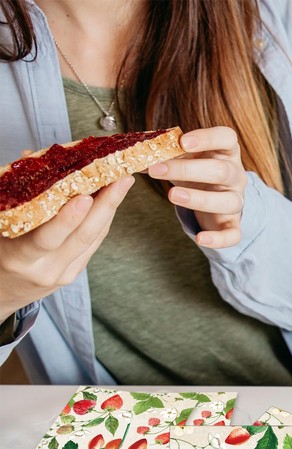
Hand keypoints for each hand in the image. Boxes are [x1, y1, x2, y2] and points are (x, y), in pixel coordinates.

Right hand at [0, 178, 133, 320]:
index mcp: (18, 258)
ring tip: (122, 183)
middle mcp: (45, 269)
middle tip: (120, 179)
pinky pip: (93, 244)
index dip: (68, 218)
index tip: (86, 194)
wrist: (1, 291)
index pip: (47, 238)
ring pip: (92, 239)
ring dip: (109, 209)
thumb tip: (33, 157)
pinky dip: (102, 221)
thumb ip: (14, 196)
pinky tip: (110, 201)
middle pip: (82, 236)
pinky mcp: (74, 273)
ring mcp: (63, 274)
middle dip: (105, 205)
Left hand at [148, 127, 246, 248]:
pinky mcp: (233, 224)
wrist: (211, 196)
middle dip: (188, 170)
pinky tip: (200, 239)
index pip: (226, 138)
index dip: (207, 138)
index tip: (182, 142)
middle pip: (221, 171)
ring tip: (172, 196)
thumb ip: (164, 152)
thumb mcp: (182, 157)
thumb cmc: (195, 171)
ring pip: (228, 201)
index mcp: (225, 151)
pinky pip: (233, 234)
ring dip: (200, 199)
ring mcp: (236, 200)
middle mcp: (235, 175)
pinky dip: (218, 239)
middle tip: (158, 171)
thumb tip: (134, 152)